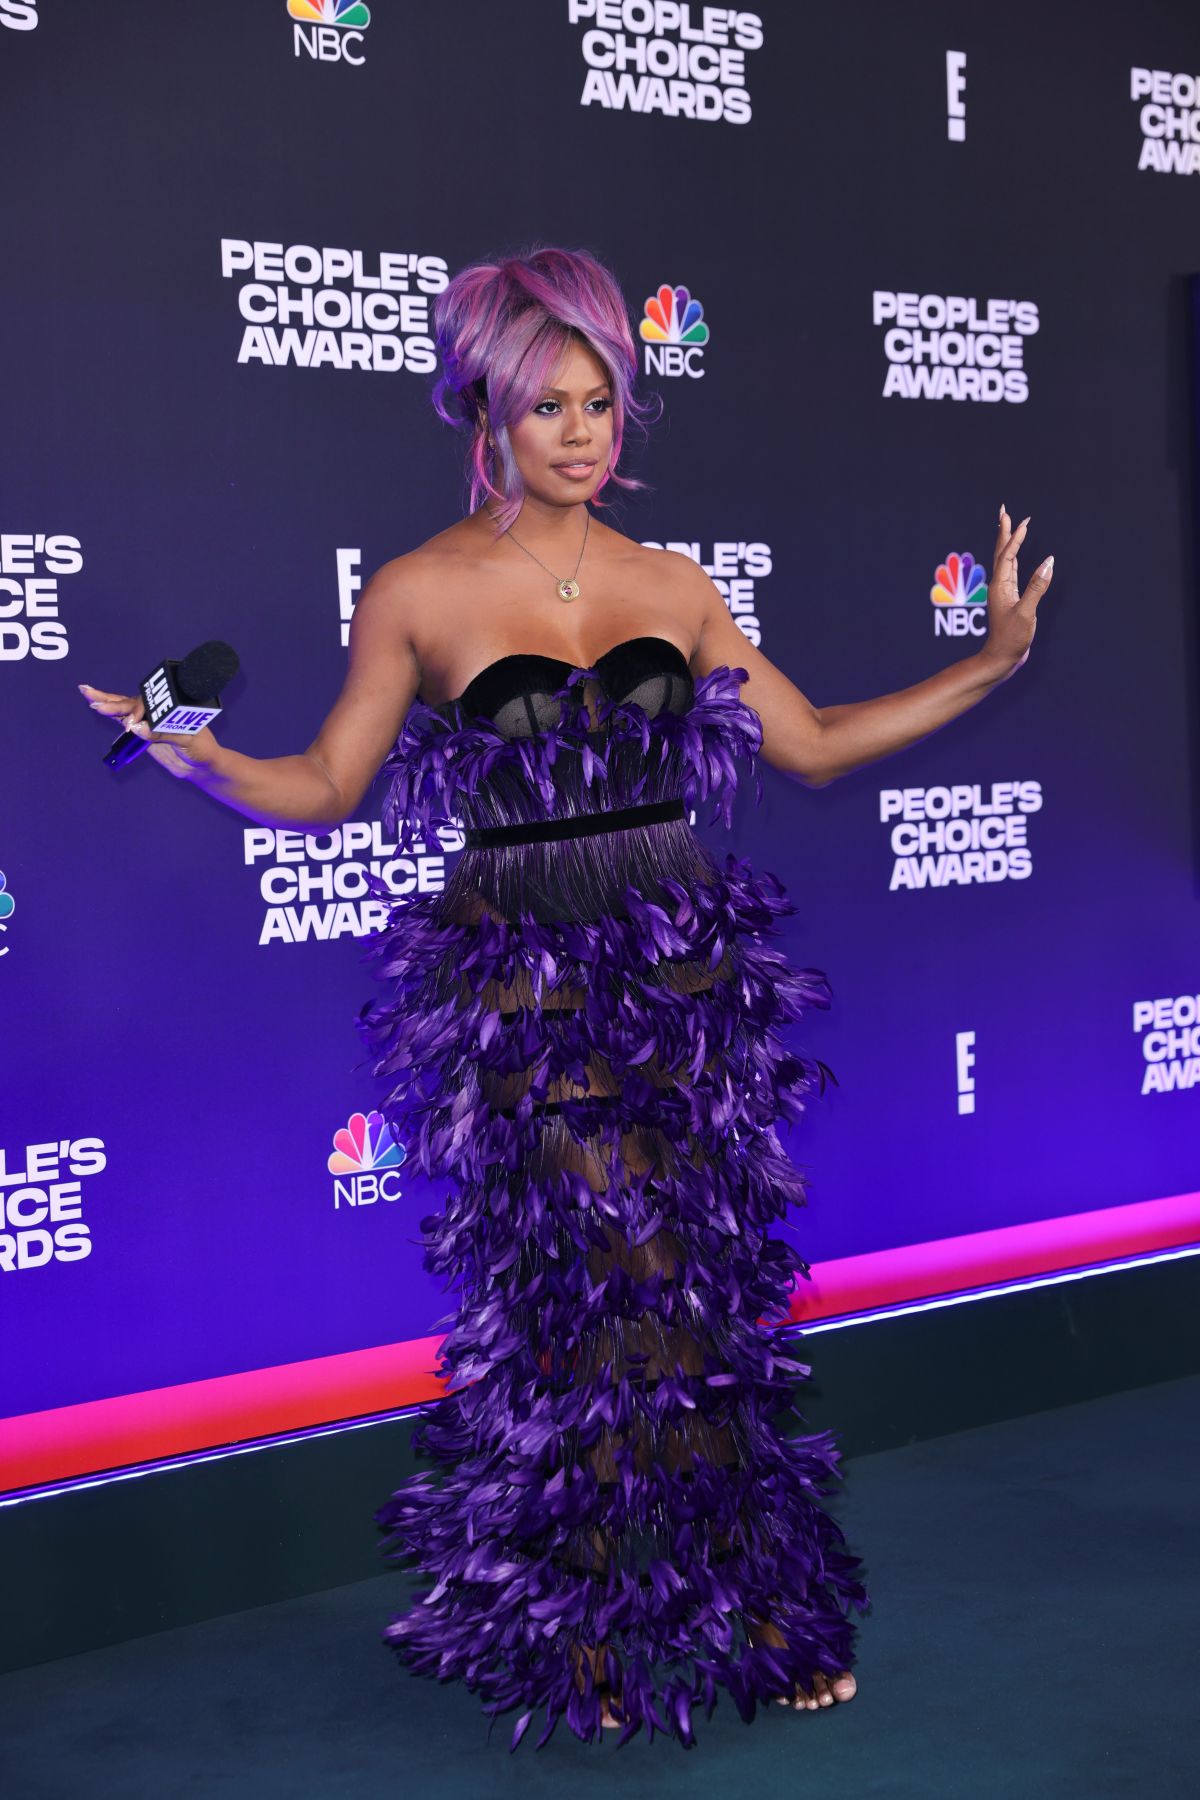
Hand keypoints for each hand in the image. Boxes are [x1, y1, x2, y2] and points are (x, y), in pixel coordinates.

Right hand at [78, 682, 219, 779]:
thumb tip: (137, 729)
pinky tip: (95, 704)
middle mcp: (158, 711)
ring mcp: (149, 720)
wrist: (201, 765)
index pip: (150, 705)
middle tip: (94, 701)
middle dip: (112, 701)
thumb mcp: (187, 741)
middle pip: (132, 703)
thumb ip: (163, 734)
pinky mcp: (143, 732)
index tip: (132, 724)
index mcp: (171, 707)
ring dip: (106, 701)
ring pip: (125, 708)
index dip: (138, 712)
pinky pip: (124, 721)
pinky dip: (111, 713)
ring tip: (86, 693)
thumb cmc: (201, 749)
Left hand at [981, 505, 1053, 675]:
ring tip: (1009, 524)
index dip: (1015, 538)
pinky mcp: (1010, 597)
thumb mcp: (1026, 613)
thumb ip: (1037, 587)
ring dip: (1007, 541)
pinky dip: (1013, 557)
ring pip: (1005, 559)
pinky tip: (1015, 553)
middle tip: (1004, 510)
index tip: (1024, 522)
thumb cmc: (1012, 638)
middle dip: (1004, 531)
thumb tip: (1048, 562)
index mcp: (1000, 586)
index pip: (1007, 556)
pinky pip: (1011, 570)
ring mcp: (1003, 590)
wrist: (1002, 657)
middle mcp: (999, 585)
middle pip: (1001, 552)